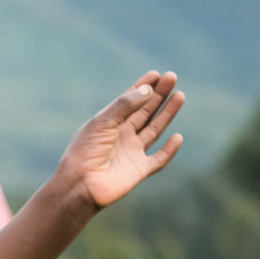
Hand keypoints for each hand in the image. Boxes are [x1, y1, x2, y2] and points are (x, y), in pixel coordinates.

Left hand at [58, 71, 185, 209]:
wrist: (80, 184)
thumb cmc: (84, 151)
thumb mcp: (102, 122)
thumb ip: (124, 105)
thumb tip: (148, 89)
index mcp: (109, 124)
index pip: (130, 102)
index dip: (143, 87)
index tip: (156, 74)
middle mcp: (122, 136)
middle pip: (145, 112)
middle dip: (159, 95)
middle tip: (172, 77)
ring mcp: (132, 152)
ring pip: (155, 129)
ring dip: (167, 113)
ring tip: (179, 95)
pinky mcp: (139, 170)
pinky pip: (159, 159)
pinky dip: (169, 150)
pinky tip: (177, 137)